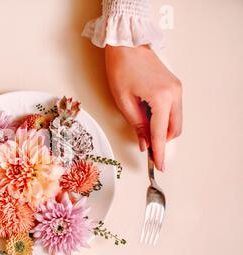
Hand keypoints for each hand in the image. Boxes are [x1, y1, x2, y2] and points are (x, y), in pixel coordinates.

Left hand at [105, 45, 181, 171]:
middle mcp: (174, 94)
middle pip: (174, 129)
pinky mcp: (174, 85)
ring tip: (145, 132)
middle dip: (162, 141)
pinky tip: (150, 118)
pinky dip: (165, 119)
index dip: (159, 152)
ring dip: (163, 130)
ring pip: (176, 120)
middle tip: (148, 149)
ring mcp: (177, 89)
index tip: (159, 166)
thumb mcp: (124, 101)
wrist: (127, 45)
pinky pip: (174, 109)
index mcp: (161, 98)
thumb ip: (137, 125)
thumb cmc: (121, 69)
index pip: (161, 133)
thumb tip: (144, 144)